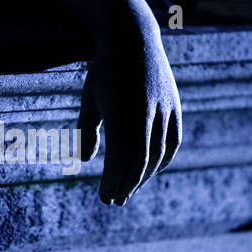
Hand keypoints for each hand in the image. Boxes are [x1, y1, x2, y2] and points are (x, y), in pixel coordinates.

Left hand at [78, 0, 181, 205]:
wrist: (133, 40)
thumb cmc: (103, 73)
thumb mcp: (89, 100)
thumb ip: (86, 132)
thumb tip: (85, 161)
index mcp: (122, 113)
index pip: (120, 159)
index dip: (113, 182)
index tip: (104, 198)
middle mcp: (147, 114)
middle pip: (139, 162)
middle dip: (126, 185)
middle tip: (115, 201)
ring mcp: (165, 110)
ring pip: (157, 155)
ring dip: (143, 178)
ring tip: (129, 191)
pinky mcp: (175, 107)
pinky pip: (172, 142)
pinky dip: (161, 161)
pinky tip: (149, 171)